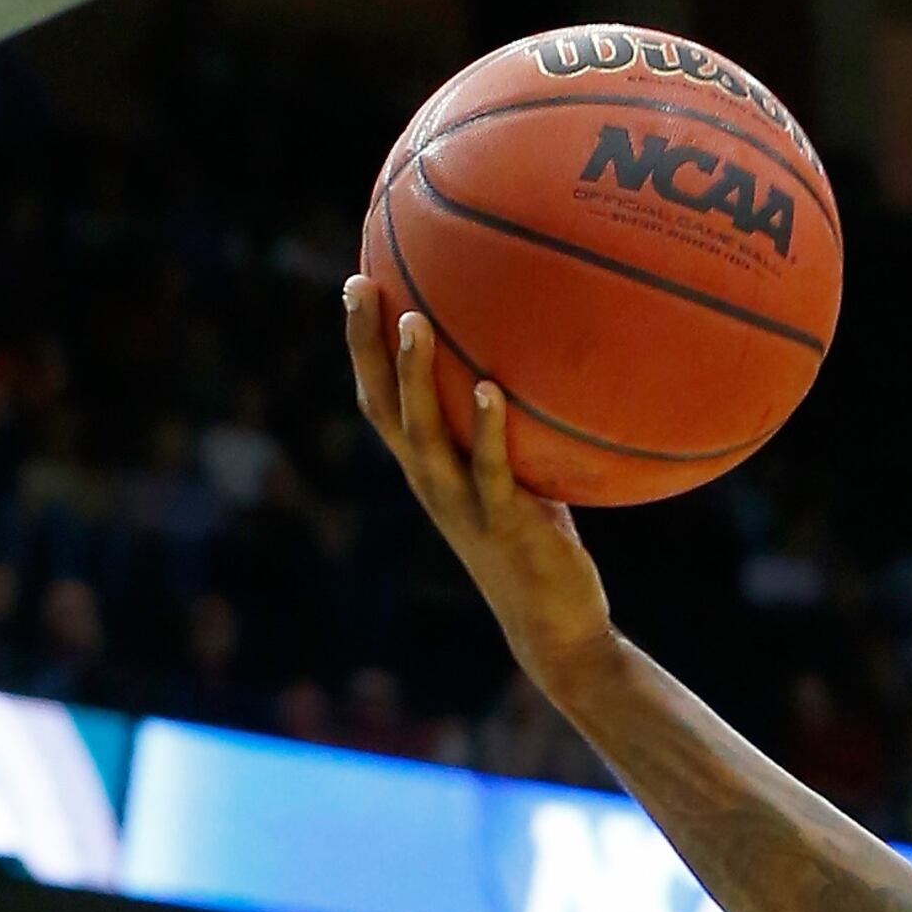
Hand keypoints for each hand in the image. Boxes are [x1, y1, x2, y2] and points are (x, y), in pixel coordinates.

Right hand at [342, 281, 614, 694]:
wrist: (555, 627)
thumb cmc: (539, 544)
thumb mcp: (517, 478)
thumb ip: (510, 432)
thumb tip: (531, 366)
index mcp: (428, 470)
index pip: (380, 400)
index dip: (362, 347)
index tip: (356, 284)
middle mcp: (432, 483)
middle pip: (384, 407)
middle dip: (367, 346)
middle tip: (360, 285)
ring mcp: (463, 505)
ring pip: (425, 435)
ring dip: (415, 378)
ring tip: (414, 321)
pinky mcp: (504, 525)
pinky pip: (491, 471)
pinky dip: (487, 431)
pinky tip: (488, 389)